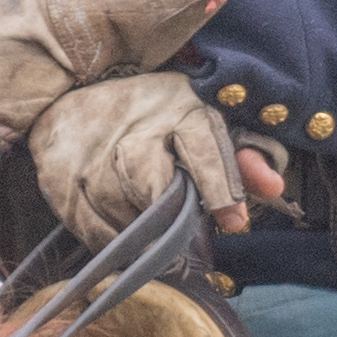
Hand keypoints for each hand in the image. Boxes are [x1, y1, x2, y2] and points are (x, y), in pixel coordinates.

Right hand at [27, 74, 250, 243]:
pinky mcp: (61, 178)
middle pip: (155, 186)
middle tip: (184, 244)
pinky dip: (112, 242)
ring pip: (122, 212)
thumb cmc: (156, 116)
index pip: (203, 146)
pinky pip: (92, 228)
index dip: (222, 186)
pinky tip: (126, 241)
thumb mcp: (207, 124)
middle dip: (172, 220)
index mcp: (178, 108)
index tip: (236, 221)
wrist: (73, 93)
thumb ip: (244, 156)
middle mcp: (134, 127)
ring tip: (153, 237)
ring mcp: (92, 153)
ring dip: (143, 234)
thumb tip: (275, 187)